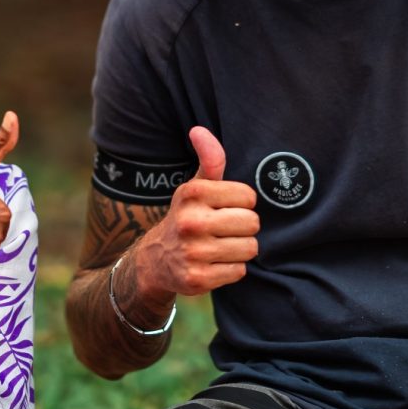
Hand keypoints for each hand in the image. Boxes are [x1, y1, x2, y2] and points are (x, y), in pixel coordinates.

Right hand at [134, 127, 258, 305]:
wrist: (156, 259)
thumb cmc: (187, 216)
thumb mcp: (195, 187)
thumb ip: (209, 159)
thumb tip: (199, 129)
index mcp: (192, 193)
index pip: (249, 196)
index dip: (242, 203)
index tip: (225, 207)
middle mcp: (191, 221)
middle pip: (252, 222)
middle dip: (243, 227)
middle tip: (224, 229)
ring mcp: (194, 252)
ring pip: (249, 248)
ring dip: (240, 249)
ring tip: (221, 246)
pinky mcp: (198, 279)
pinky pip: (239, 271)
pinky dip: (232, 268)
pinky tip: (215, 263)